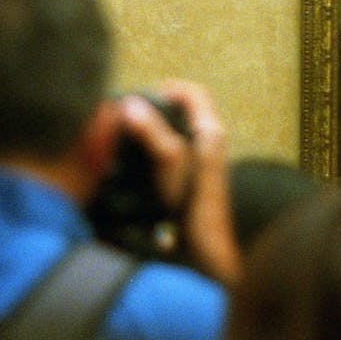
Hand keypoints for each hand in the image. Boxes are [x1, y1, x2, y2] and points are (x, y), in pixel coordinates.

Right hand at [119, 80, 240, 284]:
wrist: (208, 250)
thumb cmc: (197, 207)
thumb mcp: (170, 163)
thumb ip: (152, 132)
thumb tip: (131, 106)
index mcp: (209, 133)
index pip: (194, 93)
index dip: (169, 88)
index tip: (144, 97)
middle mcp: (208, 146)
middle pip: (184, 113)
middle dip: (157, 109)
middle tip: (133, 115)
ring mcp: (201, 165)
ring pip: (177, 134)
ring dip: (154, 132)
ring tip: (130, 136)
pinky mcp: (191, 182)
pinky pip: (172, 156)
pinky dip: (155, 153)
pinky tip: (138, 164)